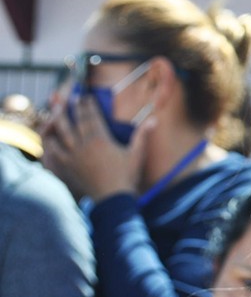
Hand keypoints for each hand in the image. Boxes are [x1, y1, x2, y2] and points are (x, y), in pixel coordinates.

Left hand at [40, 94, 154, 201]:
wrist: (112, 199)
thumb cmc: (126, 176)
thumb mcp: (137, 154)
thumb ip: (142, 135)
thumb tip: (154, 120)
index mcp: (100, 140)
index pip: (91, 116)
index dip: (88, 105)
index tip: (86, 96)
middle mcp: (83, 145)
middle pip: (73, 121)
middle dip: (71, 107)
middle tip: (68, 98)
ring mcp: (72, 156)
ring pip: (59, 134)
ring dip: (56, 121)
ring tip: (54, 112)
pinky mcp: (66, 167)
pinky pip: (53, 152)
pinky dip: (50, 143)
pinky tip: (49, 138)